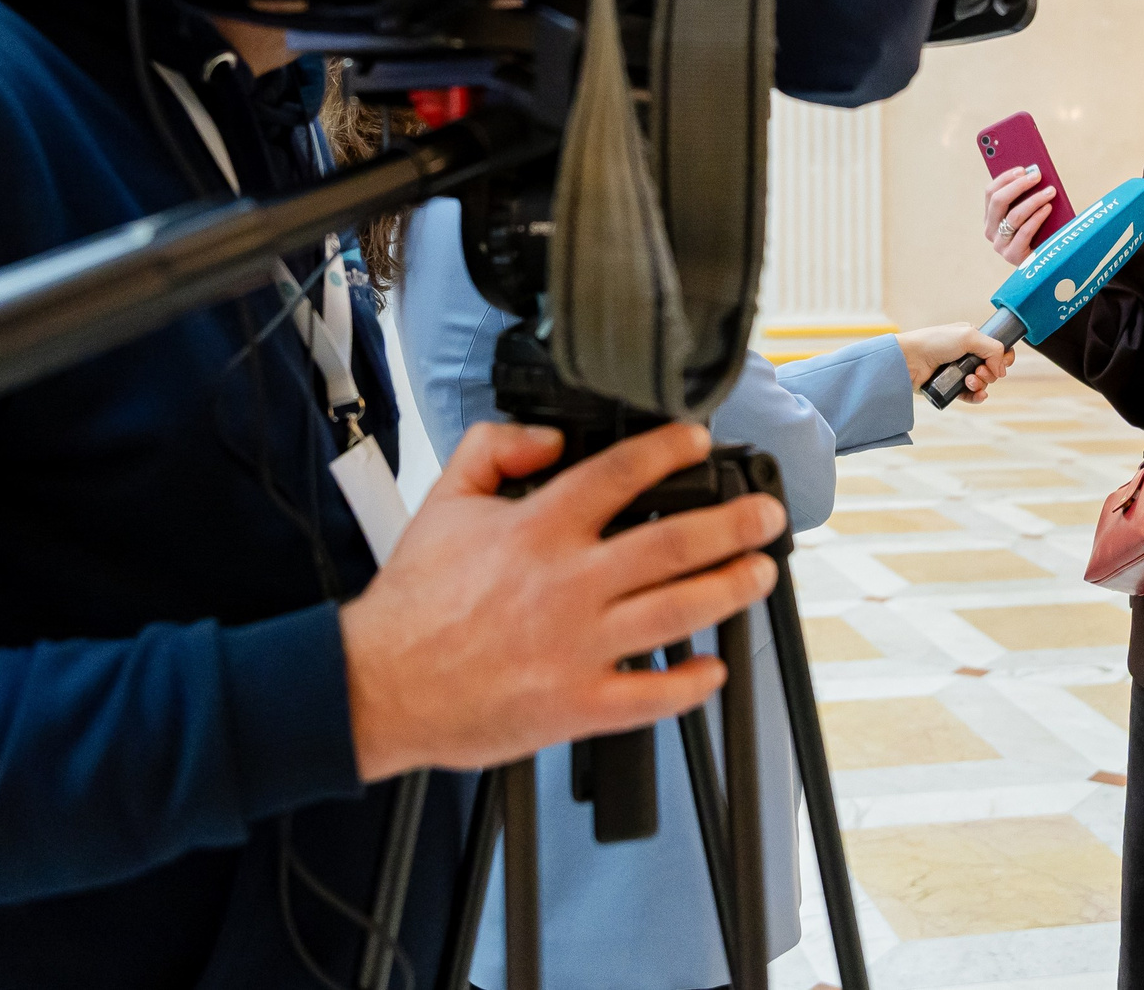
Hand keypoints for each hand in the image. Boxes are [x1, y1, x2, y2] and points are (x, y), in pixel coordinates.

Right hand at [339, 421, 784, 780]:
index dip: (669, 452)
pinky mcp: (575, 705)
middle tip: (765, 516)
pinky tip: (714, 669)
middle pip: (671, 545)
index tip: (700, 442)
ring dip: (729, 590)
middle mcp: (566, 584)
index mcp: (537, 530)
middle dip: (731, 525)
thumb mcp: (444, 499)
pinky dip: (689, 683)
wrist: (378, 684)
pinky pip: (649, 696)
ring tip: (760, 575)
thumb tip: (550, 438)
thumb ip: (495, 448)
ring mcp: (576, 647)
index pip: (619, 474)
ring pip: (676, 612)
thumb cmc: (413, 601)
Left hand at [896, 322, 1015, 401]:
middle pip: (991, 368)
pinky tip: (978, 395)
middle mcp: (966, 354)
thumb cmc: (934, 342)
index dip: (1003, 358)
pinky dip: (977, 396)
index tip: (1000, 363)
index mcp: (971, 338)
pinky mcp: (951, 387)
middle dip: (989, 372)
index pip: (997, 349)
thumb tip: (1001, 369)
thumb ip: (993, 348)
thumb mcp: (969, 336)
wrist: (909, 359)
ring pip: (982, 383)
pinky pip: (971, 395)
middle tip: (978, 371)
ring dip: (981, 384)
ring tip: (969, 380)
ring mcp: (958, 371)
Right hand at [981, 167, 1055, 265]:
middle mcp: (990, 230)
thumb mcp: (1030, 211)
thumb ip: (1027, 196)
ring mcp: (1000, 244)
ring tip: (1050, 192)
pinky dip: (1037, 218)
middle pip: (998, 201)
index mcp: (991, 217)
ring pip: (1013, 216)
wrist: (1047, 263)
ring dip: (1033, 200)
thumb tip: (1035, 174)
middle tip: (1037, 176)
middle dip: (1018, 185)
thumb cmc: (1040, 232)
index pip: (990, 193)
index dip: (1005, 178)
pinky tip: (1048, 208)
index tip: (1023, 168)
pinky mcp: (1012, 256)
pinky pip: (1024, 232)